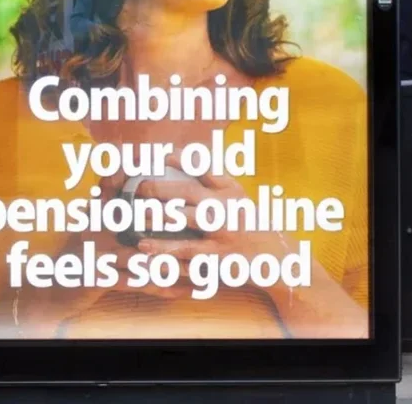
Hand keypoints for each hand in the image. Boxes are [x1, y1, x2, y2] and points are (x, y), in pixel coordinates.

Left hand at [132, 158, 292, 281]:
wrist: (275, 256)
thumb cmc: (250, 224)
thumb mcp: (239, 198)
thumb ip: (216, 183)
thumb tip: (186, 162)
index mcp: (231, 190)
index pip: (205, 168)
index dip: (182, 160)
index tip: (162, 154)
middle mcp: (227, 207)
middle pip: (188, 191)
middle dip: (160, 188)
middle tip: (139, 188)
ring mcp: (223, 231)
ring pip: (185, 220)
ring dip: (158, 217)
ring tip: (136, 216)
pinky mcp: (218, 255)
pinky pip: (186, 251)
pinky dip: (164, 250)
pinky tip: (144, 248)